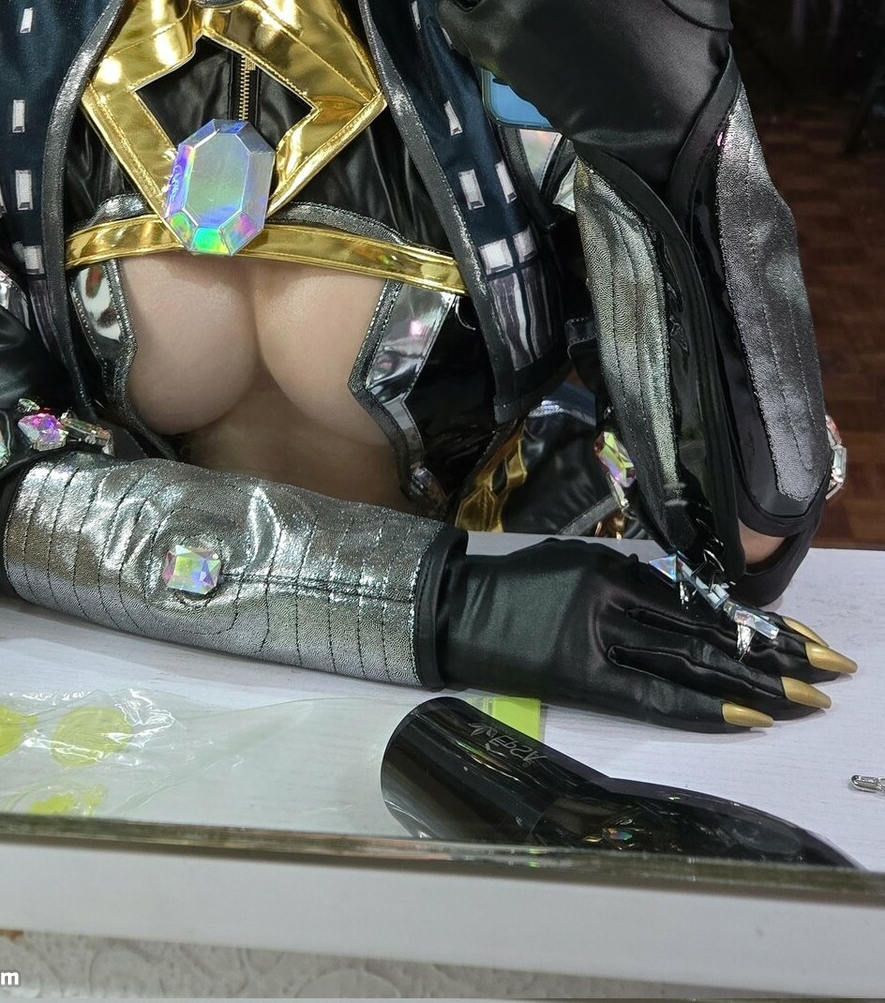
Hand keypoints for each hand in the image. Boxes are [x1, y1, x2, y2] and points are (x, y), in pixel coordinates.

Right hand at [439, 539, 854, 730]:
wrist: (448, 606)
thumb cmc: (511, 585)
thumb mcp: (576, 563)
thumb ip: (630, 583)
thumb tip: (686, 609)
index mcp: (614, 564)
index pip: (703, 600)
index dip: (758, 623)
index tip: (806, 641)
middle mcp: (614, 593)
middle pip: (709, 629)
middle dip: (775, 656)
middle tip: (831, 674)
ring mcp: (598, 633)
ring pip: (691, 658)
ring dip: (753, 683)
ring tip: (805, 699)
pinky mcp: (580, 673)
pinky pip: (652, 693)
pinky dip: (701, 704)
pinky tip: (744, 715)